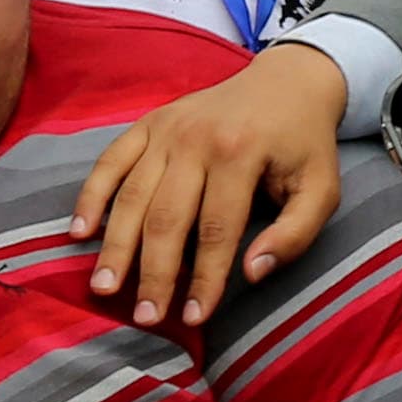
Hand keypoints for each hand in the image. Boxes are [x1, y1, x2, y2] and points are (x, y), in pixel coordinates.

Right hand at [69, 41, 348, 326]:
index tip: (194, 318)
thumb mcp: (321, 188)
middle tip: (144, 316)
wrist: (285, 82)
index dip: (204, 279)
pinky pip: (111, 160)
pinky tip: (79, 231)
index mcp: (240, 154)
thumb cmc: (303, 143)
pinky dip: (92, 195)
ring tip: (103, 287)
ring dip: (116, 244)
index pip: (217, 230)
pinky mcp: (148, 123)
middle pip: (166, 217)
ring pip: (132, 194)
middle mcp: (195, 139)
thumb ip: (294, 234)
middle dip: (153, 272)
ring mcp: (166, 129)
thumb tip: (251, 273)